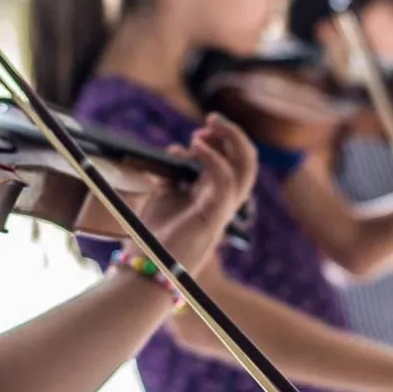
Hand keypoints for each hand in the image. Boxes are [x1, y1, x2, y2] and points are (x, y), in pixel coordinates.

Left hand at [134, 113, 257, 275]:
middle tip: (211, 119)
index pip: (231, 164)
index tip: (185, 142)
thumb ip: (168, 176)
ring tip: (209, 125)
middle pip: (246, 162)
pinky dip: (213, 158)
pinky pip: (225, 180)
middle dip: (233, 135)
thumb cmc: (152, 241)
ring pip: (246, 168)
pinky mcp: (213, 217)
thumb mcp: (161, 198)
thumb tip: (169, 153)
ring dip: (232, 139)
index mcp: (211, 199)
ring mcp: (221, 210)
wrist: (146, 272)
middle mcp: (221, 203)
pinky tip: (193, 147)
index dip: (215, 145)